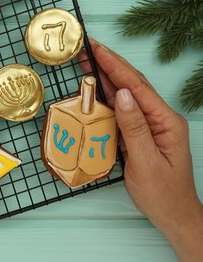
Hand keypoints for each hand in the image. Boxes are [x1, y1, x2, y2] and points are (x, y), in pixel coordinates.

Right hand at [80, 39, 202, 261]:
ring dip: (107, 75)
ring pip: (127, 93)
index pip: (135, 87)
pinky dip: (109, 94)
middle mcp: (160, 118)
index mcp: (165, 121)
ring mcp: (152, 124)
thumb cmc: (161, 194)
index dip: (114, 65)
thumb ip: (133, 127)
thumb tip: (121, 94)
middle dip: (109, 63)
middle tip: (87, 47)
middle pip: (132, 84)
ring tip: (88, 60)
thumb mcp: (145, 162)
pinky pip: (124, 108)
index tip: (96, 47)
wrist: (174, 215)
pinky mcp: (143, 132)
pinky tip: (98, 85)